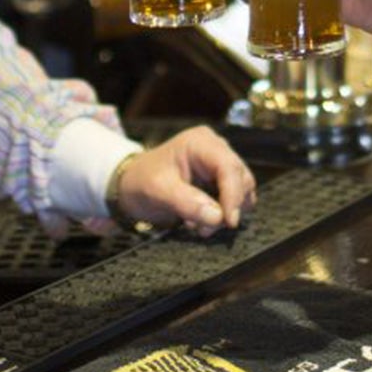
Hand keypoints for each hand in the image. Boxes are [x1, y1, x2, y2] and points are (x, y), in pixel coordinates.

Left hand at [112, 126, 256, 235]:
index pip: (228, 167)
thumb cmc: (141, 181)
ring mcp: (218, 163)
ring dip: (226, 212)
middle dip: (228, 206)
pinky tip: (201, 221)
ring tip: (199, 226)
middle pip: (240, 178)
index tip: (229, 221)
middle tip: (206, 229)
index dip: (233, 195)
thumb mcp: (158, 191)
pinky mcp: (219, 179)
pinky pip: (234, 198)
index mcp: (200, 142)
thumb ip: (187, 203)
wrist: (130, 186)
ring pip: (242, 190)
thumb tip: (218, 217)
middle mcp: (215, 148)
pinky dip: (223, 213)